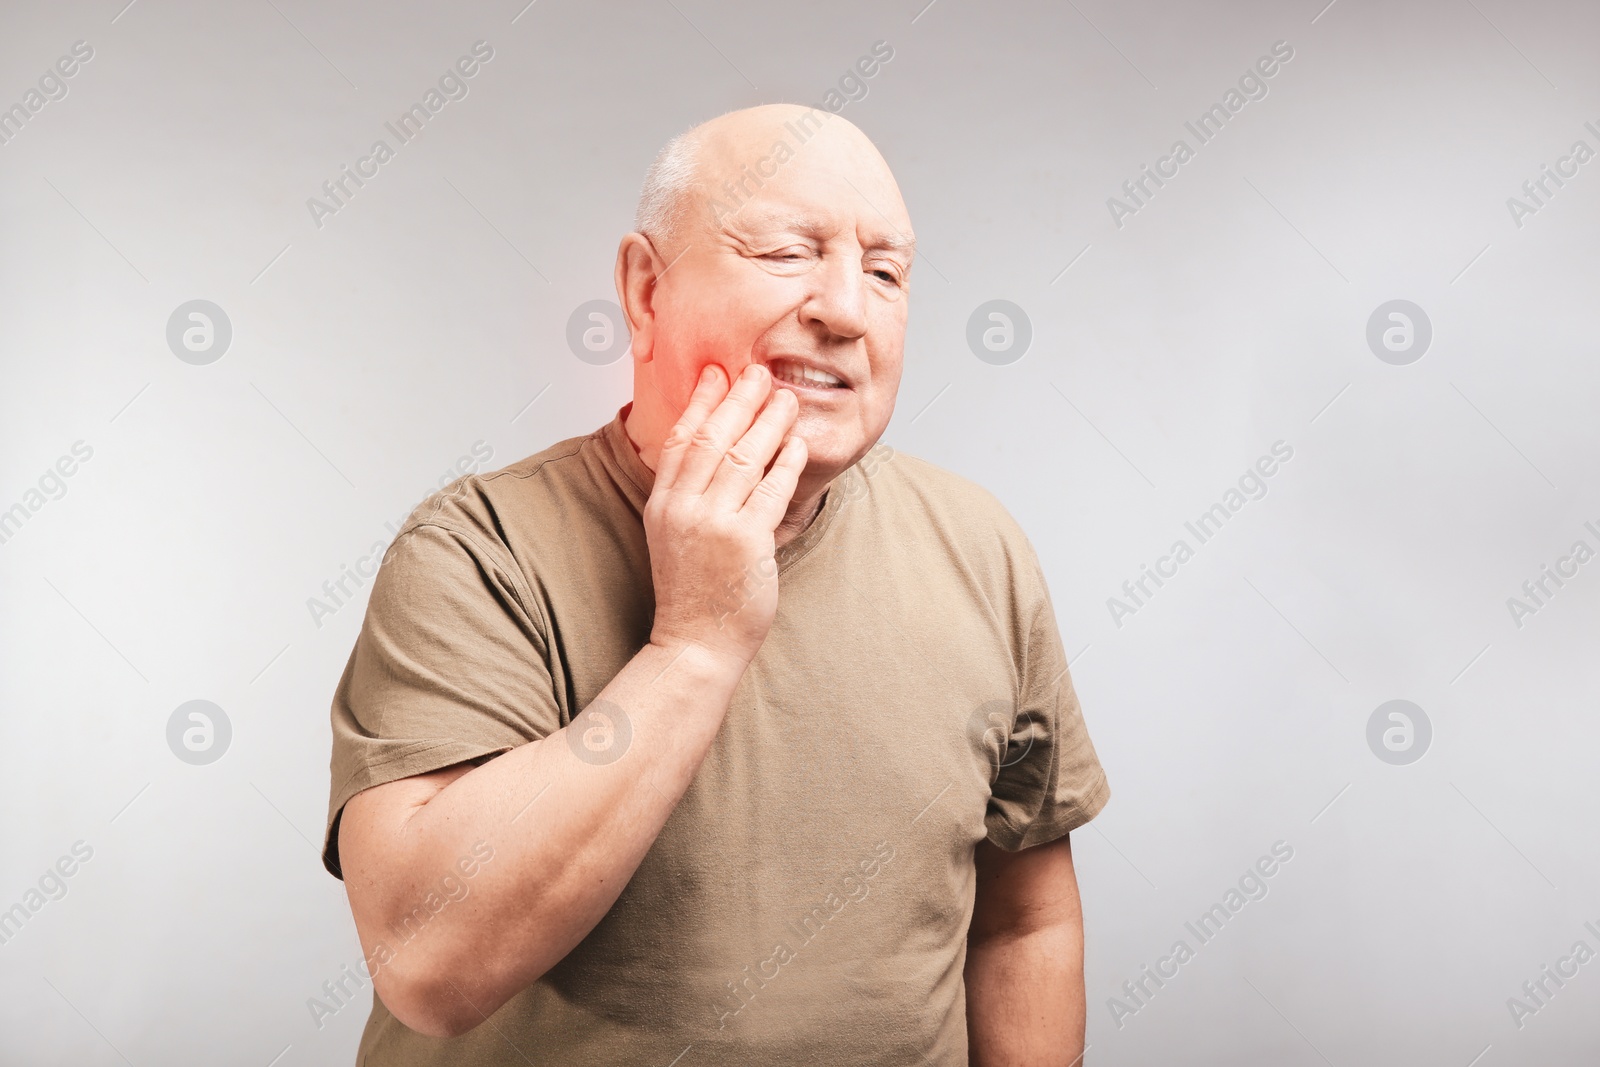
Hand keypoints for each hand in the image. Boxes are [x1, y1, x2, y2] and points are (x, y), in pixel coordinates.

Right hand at [643, 362, 806, 666]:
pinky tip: (799, 445)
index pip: (681, 440)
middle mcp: (684, 509)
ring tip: (787, 399)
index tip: (716, 373)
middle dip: (739, 400)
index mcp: (663, 505)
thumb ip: (688, 497)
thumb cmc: (692, 593)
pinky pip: (772, 491)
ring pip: (746, 458)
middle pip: (714, 440)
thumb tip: (710, 456)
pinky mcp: (746, 542)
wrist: (695, 643)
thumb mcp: (673, 536)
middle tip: (760, 372)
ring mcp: (715, 525)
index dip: (700, 403)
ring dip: (770, 423)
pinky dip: (787, 464)